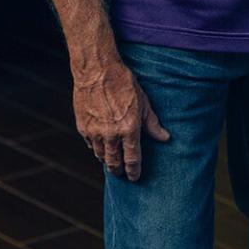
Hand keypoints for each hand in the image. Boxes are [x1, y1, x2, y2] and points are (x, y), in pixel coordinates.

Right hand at [73, 58, 168, 180]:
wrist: (96, 70)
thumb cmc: (122, 83)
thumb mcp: (142, 101)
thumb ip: (152, 123)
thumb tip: (165, 137)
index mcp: (129, 129)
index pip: (132, 159)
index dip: (134, 172)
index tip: (135, 177)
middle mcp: (111, 134)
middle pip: (114, 163)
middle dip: (119, 170)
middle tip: (122, 172)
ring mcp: (95, 132)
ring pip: (101, 156)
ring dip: (107, 159)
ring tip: (112, 159)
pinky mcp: (83, 128)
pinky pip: (90, 145)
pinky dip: (96, 147)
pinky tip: (101, 143)